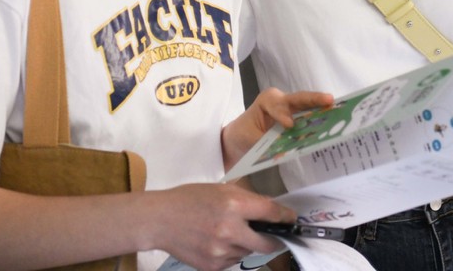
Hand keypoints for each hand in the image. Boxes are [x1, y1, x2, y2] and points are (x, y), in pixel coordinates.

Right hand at [144, 183, 294, 270]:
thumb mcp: (222, 190)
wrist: (160, 220)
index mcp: (234, 205)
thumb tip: (270, 209)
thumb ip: (247, 199)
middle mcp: (230, 230)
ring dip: (247, 244)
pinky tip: (217, 242)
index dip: (285, 216)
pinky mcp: (213, 266)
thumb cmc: (191, 199)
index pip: (271, 213)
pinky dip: (231, 253)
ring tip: (231, 233)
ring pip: (248, 252)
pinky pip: (233, 261)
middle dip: (274, 239)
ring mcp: (221, 251)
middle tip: (274, 235)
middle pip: (267, 242)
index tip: (292, 219)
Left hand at [223, 87, 334, 170]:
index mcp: (266, 101)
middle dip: (314, 99)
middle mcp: (280, 99)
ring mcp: (291, 106)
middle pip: (299, 99)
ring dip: (321, 107)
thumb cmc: (243, 135)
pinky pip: (308, 115)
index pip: (276, 105)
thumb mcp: (249, 139)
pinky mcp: (297, 115)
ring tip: (337, 109)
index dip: (283, 114)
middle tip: (329, 100)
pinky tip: (331, 123)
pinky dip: (319, 118)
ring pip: (307, 105)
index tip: (289, 125)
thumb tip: (283, 149)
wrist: (239, 137)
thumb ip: (266, 142)